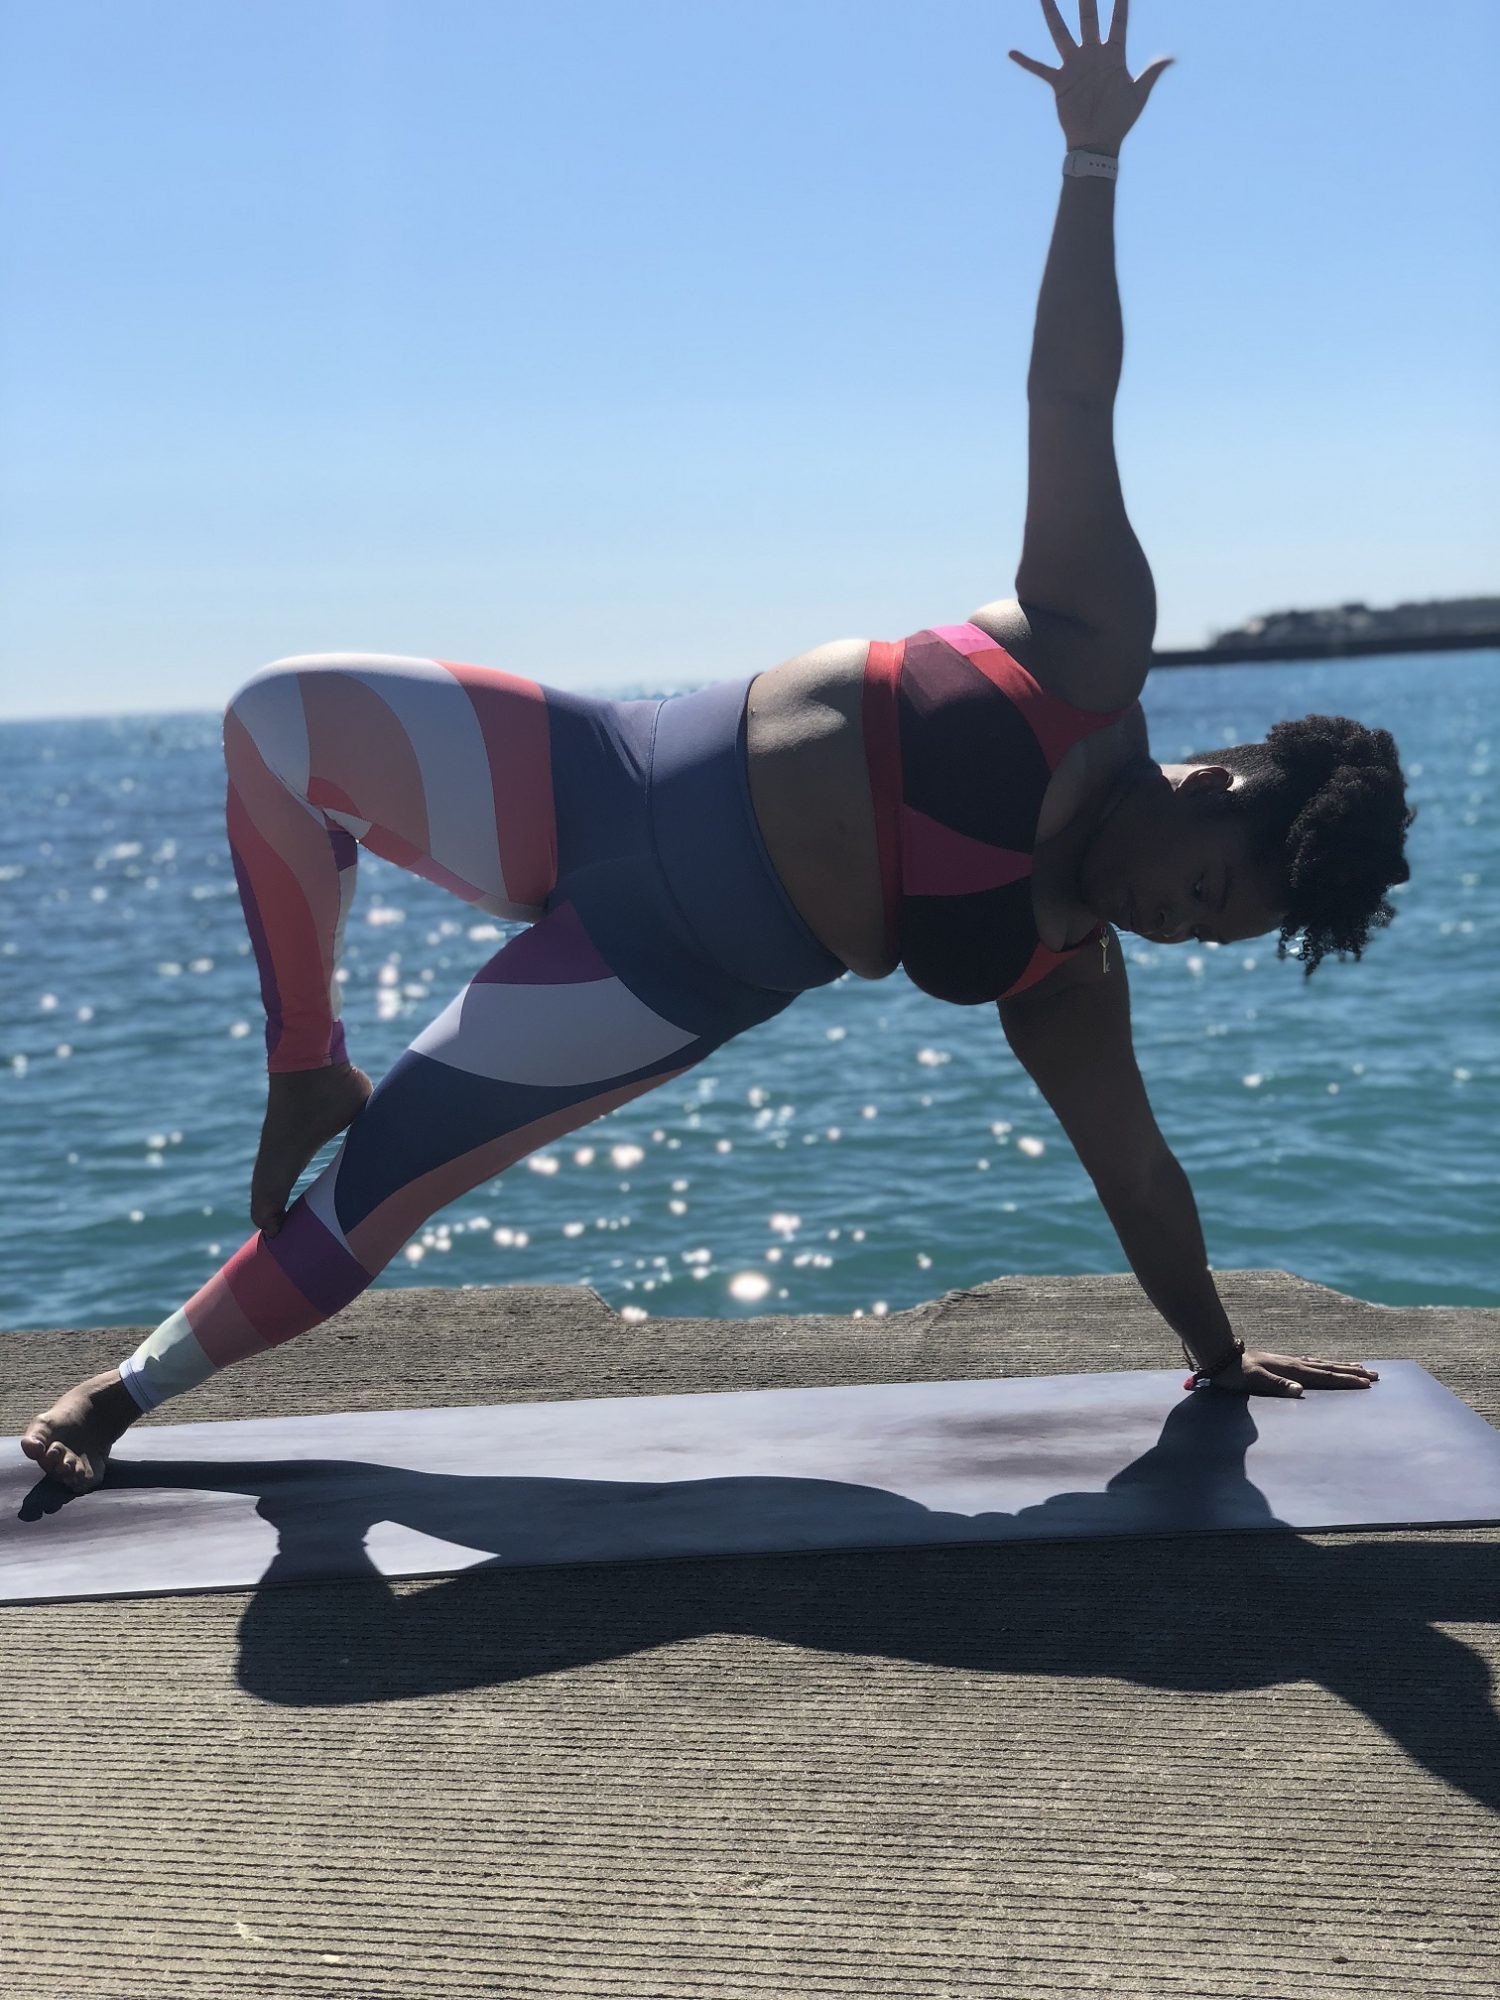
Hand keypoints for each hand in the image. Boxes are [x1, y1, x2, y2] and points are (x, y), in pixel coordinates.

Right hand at [1010, 0, 1172, 154]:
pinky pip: (1040, 69)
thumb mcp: (1139, 94)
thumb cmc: (1120, 120)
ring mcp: (1075, 66)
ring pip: (1061, 34)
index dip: (1121, 2)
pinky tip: (1012, 52)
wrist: (1098, 143)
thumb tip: (1172, 58)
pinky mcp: (1060, 82)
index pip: (1118, 21)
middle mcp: (1092, 55)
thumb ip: (1153, 72)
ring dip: (1052, 15)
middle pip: (1088, 18)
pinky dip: (1026, 62)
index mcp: (1114, 55)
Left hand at [1203, 1349, 1380, 1398]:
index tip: (1367, 1384)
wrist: (1220, 1356)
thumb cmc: (1235, 1373)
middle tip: (1376, 1376)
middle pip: (1330, 1368)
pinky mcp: (1282, 1362)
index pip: (1326, 1377)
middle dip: (1353, 1373)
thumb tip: (1300, 1391)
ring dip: (1343, 1367)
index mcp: (1292, 1371)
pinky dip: (1325, 1364)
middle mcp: (1295, 1364)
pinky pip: (1312, 1363)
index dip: (1347, 1381)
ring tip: (1361, 1367)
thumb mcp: (1254, 1381)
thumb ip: (1277, 1386)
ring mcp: (1289, 1362)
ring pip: (1323, 1364)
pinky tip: (1326, 1365)